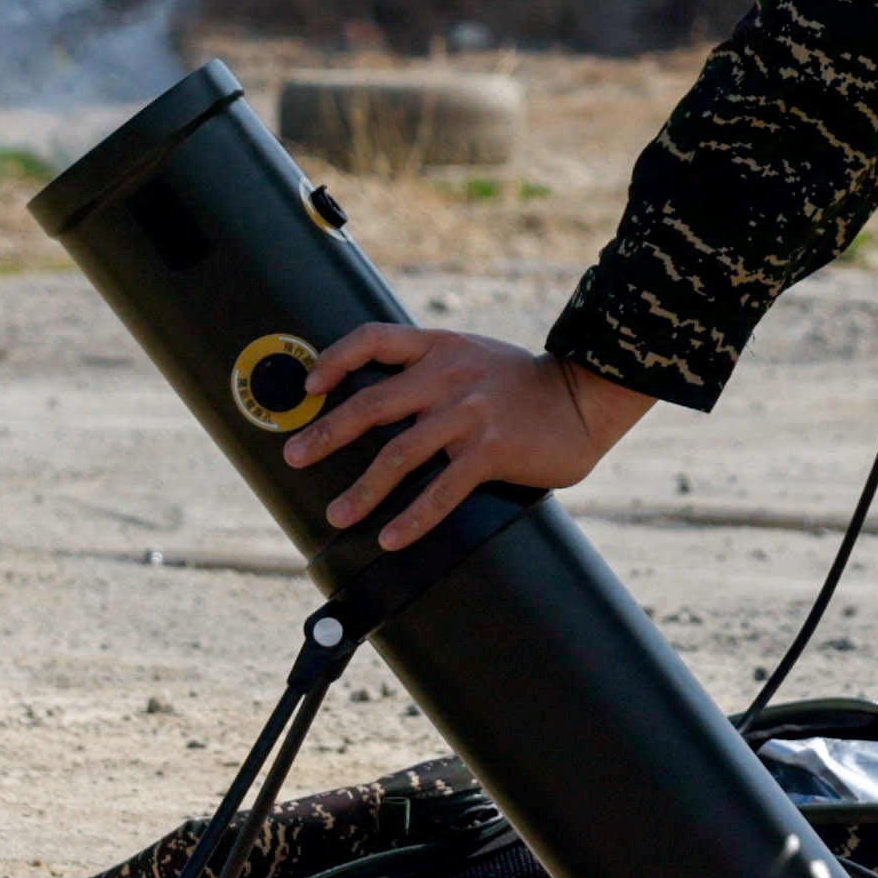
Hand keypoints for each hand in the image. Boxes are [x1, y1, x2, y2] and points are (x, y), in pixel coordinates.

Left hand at [280, 326, 650, 549]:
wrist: (582, 398)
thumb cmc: (523, 384)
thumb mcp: (474, 356)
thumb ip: (432, 368)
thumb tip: (379, 399)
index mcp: (440, 347)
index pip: (374, 339)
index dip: (336, 359)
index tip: (309, 385)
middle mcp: (449, 376)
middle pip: (372, 403)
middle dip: (326, 433)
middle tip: (295, 456)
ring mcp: (469, 414)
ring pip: (399, 454)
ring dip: (362, 489)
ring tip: (338, 513)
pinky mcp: (491, 451)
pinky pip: (442, 490)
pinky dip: (413, 518)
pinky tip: (391, 538)